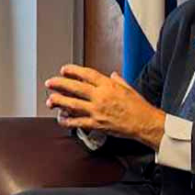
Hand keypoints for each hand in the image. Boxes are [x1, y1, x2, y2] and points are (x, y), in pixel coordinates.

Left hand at [45, 65, 165, 150]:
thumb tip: (112, 75)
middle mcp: (100, 97)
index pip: (86, 74)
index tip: (64, 70)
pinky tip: (61, 119)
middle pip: (75, 87)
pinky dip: (68, 121)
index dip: (73, 70)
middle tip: (50, 83)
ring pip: (72, 104)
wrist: (144, 123)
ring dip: (59, 101)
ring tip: (50, 100)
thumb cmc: (138, 107)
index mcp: (108, 85)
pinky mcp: (97, 124)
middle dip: (60, 84)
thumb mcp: (128, 88)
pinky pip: (78, 122)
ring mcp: (97, 111)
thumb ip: (118, 81)